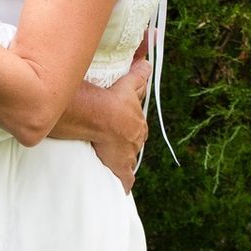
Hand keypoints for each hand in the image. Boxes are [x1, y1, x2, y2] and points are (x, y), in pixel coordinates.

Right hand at [91, 58, 151, 192]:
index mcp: (137, 123)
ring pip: (130, 160)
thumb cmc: (112, 100)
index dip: (131, 129)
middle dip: (128, 145)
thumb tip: (148, 61)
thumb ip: (138, 74)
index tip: (124, 130)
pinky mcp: (119, 166)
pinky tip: (124, 189)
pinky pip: (125, 179)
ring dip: (125, 161)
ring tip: (115, 163)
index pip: (137, 128)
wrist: (102, 116)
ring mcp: (129, 154)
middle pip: (134, 144)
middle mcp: (136, 139)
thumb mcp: (128, 84)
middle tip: (117, 145)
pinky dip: (125, 184)